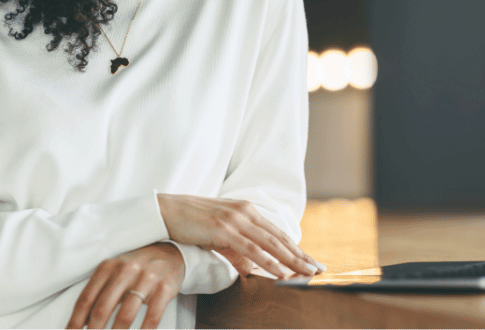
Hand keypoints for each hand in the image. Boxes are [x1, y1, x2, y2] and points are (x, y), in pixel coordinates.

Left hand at [66, 243, 184, 329]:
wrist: (171, 254)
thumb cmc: (137, 268)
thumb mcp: (115, 273)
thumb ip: (99, 293)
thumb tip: (81, 322)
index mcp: (108, 266)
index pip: (85, 299)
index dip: (75, 322)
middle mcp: (125, 270)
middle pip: (102, 309)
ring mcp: (146, 278)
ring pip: (125, 315)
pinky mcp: (165, 287)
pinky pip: (151, 316)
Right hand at [156, 194, 322, 278]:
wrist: (165, 211)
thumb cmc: (190, 223)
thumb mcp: (218, 234)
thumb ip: (236, 248)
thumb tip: (251, 267)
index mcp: (246, 210)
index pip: (276, 232)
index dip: (295, 247)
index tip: (310, 261)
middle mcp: (245, 212)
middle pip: (279, 237)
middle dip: (300, 255)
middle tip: (319, 269)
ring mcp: (235, 219)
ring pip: (270, 243)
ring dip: (291, 260)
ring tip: (306, 273)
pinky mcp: (224, 230)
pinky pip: (251, 249)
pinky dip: (268, 262)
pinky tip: (280, 272)